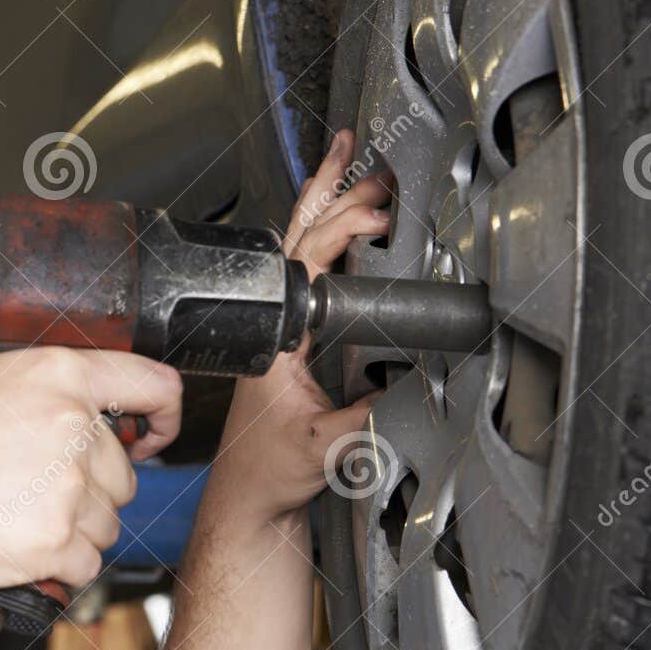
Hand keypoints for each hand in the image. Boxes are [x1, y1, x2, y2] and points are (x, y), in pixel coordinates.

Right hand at [0, 346, 182, 588]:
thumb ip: (55, 397)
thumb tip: (103, 425)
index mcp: (57, 376)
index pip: (152, 384)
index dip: (162, 415)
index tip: (153, 434)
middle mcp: (69, 425)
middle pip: (124, 473)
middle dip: (89, 490)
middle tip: (32, 490)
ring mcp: (65, 484)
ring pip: (108, 522)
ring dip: (72, 530)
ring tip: (15, 515)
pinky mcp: (54, 538)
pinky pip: (88, 563)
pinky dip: (58, 565)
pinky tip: (16, 543)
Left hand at [206, 128, 391, 523]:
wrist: (250, 494)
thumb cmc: (270, 471)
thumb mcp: (326, 447)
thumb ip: (363, 421)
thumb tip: (400, 391)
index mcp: (274, 338)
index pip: (306, 264)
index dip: (343, 231)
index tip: (378, 213)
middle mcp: (271, 325)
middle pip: (299, 241)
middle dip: (332, 194)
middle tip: (359, 155)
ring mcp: (277, 329)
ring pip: (298, 250)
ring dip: (324, 206)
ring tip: (344, 164)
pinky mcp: (289, 339)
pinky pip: (305, 272)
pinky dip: (325, 238)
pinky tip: (340, 222)